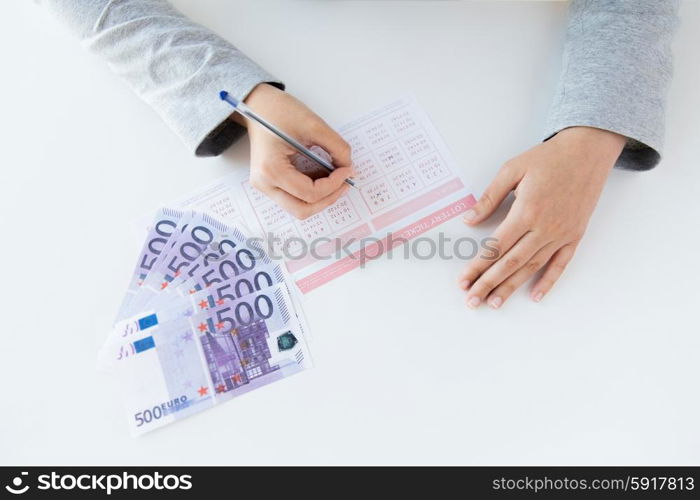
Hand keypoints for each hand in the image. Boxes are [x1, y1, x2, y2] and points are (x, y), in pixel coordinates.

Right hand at [234, 83, 354, 218]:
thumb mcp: (313, 125)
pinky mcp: (269, 184)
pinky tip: (322, 175)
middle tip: (345, 181)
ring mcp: (265, 186)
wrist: (257, 106)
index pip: (309, 192)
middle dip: (328, 198)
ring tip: (334, 178)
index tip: (348, 169)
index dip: (334, 184)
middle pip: (303, 209)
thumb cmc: (279, 111)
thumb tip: (348, 167)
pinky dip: (312, 192)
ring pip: (299, 208)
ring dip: (321, 197)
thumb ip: (337, 147)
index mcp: (271, 169)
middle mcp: (264, 183)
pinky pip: (295, 198)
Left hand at [458, 126, 625, 307]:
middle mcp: (544, 227)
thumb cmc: (549, 157)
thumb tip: (469, 220)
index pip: (496, 247)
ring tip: (495, 303)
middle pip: (511, 263)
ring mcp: (562, 234)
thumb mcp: (512, 169)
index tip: (463, 281)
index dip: (477, 267)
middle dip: (489, 284)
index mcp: (526, 211)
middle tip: (472, 301)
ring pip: (532, 267)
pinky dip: (548, 281)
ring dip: (512, 287)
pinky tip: (535, 296)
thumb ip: (490, 197)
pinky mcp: (575, 235)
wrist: (588, 150)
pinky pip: (560, 263)